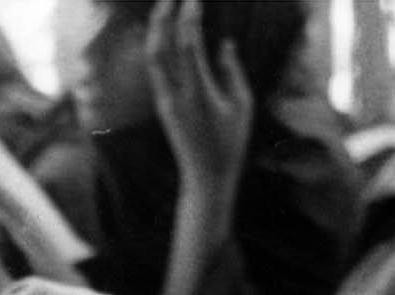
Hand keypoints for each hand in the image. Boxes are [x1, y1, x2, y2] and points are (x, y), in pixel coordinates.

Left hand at [145, 0, 254, 201]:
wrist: (205, 178)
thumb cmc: (230, 143)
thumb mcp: (241, 105)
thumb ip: (231, 71)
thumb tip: (223, 43)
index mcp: (197, 93)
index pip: (188, 46)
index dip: (189, 18)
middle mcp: (175, 95)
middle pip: (160, 48)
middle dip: (163, 18)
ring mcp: (164, 100)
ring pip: (152, 58)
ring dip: (156, 30)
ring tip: (163, 8)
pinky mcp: (162, 105)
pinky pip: (154, 69)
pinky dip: (156, 46)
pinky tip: (160, 33)